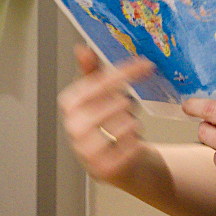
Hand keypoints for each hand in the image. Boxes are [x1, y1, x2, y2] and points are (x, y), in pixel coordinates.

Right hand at [58, 44, 154, 186]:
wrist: (119, 163)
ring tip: (125, 126)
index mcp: (70, 104)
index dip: (124, 73)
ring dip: (133, 122)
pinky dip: (136, 140)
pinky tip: (130, 141)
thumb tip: (81, 47)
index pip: (100, 82)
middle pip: (116, 103)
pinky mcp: (104, 168)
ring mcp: (86, 150)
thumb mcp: (99, 94)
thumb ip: (91, 71)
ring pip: (127, 124)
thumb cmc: (108, 123)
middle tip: (127, 107)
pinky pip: (132, 145)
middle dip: (128, 103)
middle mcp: (74, 128)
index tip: (145, 65)